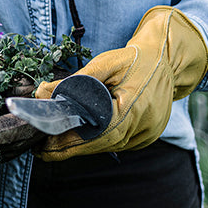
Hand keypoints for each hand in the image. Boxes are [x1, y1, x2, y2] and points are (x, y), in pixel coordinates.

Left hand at [35, 6, 207, 159]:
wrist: (165, 61)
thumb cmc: (134, 60)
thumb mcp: (104, 63)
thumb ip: (74, 80)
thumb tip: (43, 92)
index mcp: (134, 110)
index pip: (96, 135)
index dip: (69, 143)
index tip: (45, 146)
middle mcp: (142, 128)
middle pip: (100, 145)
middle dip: (70, 148)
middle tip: (42, 148)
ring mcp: (146, 136)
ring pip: (107, 146)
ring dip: (82, 146)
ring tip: (54, 142)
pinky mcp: (145, 137)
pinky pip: (117, 143)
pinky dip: (98, 141)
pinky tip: (80, 137)